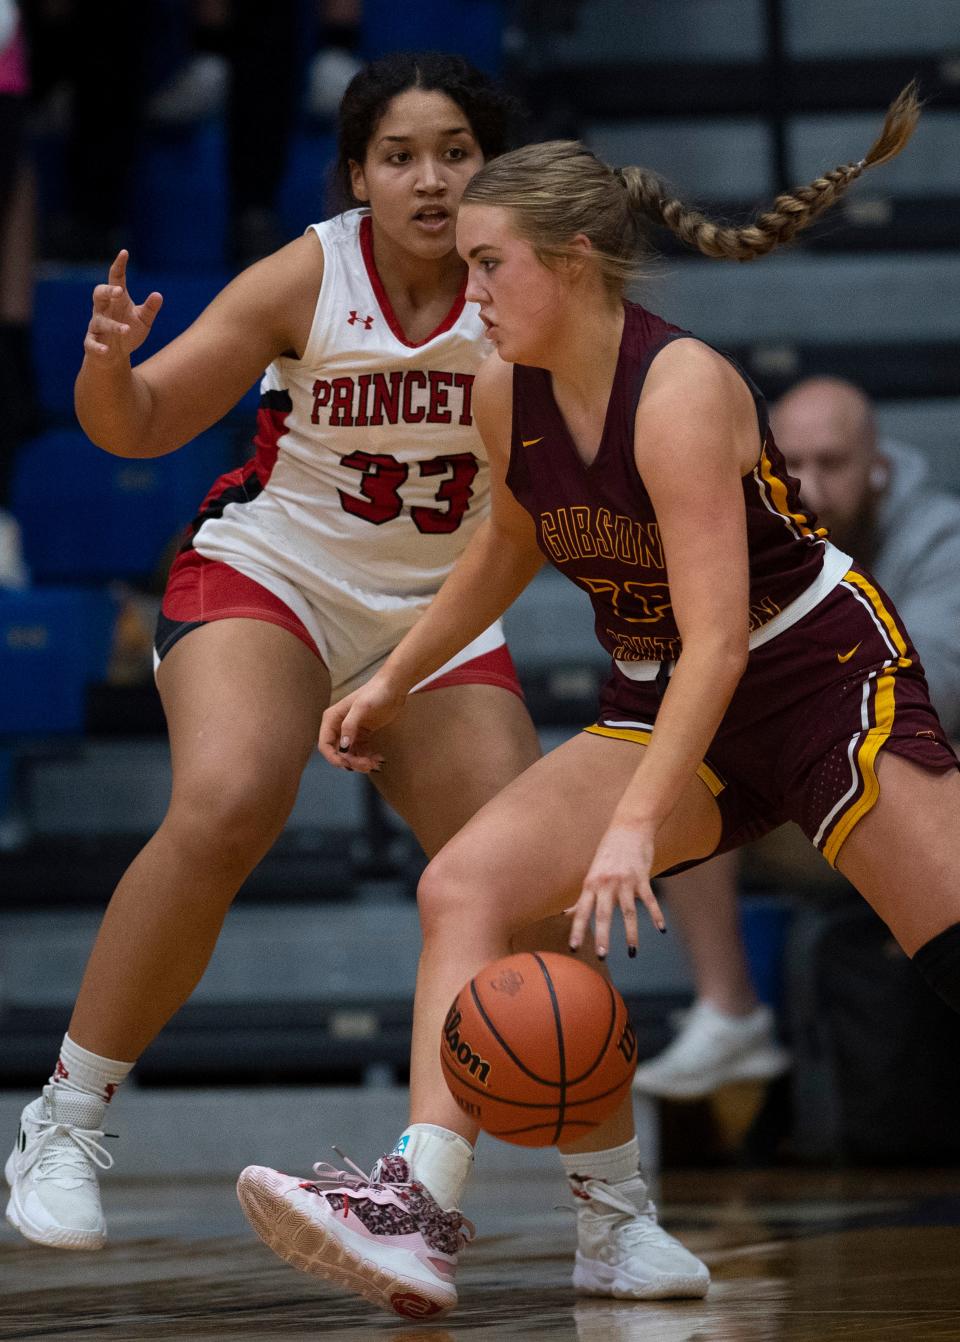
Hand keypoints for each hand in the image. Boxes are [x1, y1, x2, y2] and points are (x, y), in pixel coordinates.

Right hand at [83, 251, 162, 364]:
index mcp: (116, 300)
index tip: (124, 252)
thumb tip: (158, 295)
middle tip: (119, 291)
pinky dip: (98, 347)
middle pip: (99, 293)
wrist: (114, 355)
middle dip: (108, 290)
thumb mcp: (143, 320)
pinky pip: (92, 343)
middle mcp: (103, 309)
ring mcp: (96, 326)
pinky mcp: (92, 342)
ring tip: (126, 329)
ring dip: (113, 325)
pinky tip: (107, 350)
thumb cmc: (129, 331)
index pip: (116, 278)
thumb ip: (150, 308)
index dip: (119, 265)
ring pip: (100, 321)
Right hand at [318, 675, 406, 771]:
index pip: (325, 744)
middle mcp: (338, 726)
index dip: (333, 757)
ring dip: (361, 762)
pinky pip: (361, 752)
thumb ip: (349, 726)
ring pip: (351, 755)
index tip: (346, 764)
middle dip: (351, 762)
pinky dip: (368, 758)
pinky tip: (379, 759)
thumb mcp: (361, 708)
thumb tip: (343, 747)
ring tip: (375, 764)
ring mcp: (351, 732)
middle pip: (339, 752)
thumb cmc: (375, 693)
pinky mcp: (363, 734)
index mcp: (332, 719)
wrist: (394, 687)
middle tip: (367, 766)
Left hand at [567, 817, 665, 957]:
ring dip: (630, 933)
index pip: (582, 911)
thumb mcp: (592, 874)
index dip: (577, 930)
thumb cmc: (608, 852)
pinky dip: (656, 915)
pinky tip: (661, 929)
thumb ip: (582, 896)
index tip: (573, 948)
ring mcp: (625, 880)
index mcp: (591, 883)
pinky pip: (649, 900)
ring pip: (628, 911)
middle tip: (602, 956)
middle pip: (603, 914)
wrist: (629, 827)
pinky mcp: (642, 876)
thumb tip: (566, 914)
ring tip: (631, 952)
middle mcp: (606, 883)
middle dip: (602, 936)